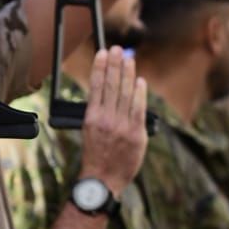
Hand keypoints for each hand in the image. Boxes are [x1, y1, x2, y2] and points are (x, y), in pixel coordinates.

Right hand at [78, 47, 146, 193]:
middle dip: (115, 64)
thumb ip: (98, 112)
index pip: (97, 85)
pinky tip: (139, 81)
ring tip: (129, 59)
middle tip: (118, 49)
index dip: (101, 67)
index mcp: (91, 117)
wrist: (103, 179)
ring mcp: (122, 126)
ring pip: (126, 93)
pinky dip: (139, 93)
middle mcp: (106, 119)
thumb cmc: (96, 155)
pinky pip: (139, 108)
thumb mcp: (89, 131)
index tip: (103, 53)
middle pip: (112, 85)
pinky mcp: (136, 134)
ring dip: (128, 73)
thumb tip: (108, 91)